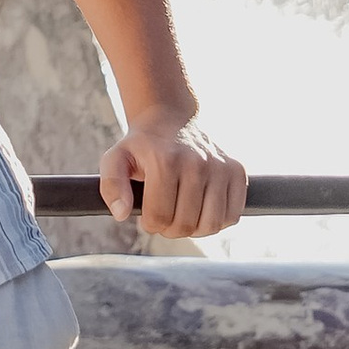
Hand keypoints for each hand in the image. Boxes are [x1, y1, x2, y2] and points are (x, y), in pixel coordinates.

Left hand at [101, 114, 246, 240]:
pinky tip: (202, 208)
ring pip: (212, 225)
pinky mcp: (237, 171)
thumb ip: (111, 185)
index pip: (159, 218)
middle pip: (186, 225)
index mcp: (165, 160)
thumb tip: (122, 214)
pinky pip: (232, 216)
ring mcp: (220, 166)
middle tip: (165, 214)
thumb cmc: (142, 146)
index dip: (150, 224)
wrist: (170, 119)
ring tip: (183, 213)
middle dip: (171, 228)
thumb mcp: (116, 159)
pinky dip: (217, 221)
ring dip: (195, 229)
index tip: (147, 213)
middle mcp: (196, 162)